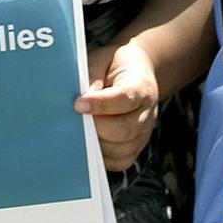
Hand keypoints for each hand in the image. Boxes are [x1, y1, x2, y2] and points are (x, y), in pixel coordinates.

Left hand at [76, 38, 160, 171]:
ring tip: (78, 133)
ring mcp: (144, 132)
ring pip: (122, 150)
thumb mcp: (101, 61)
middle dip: (96, 128)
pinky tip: (87, 146)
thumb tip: (80, 104)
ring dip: (97, 145)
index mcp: (140, 86)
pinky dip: (103, 158)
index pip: (123, 98)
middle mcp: (147, 113)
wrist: (137, 71)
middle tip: (74, 121)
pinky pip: (121, 161)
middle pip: (124, 129)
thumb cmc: (112, 66)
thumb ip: (91, 79)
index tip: (78, 104)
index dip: (100, 104)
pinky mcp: (136, 147)